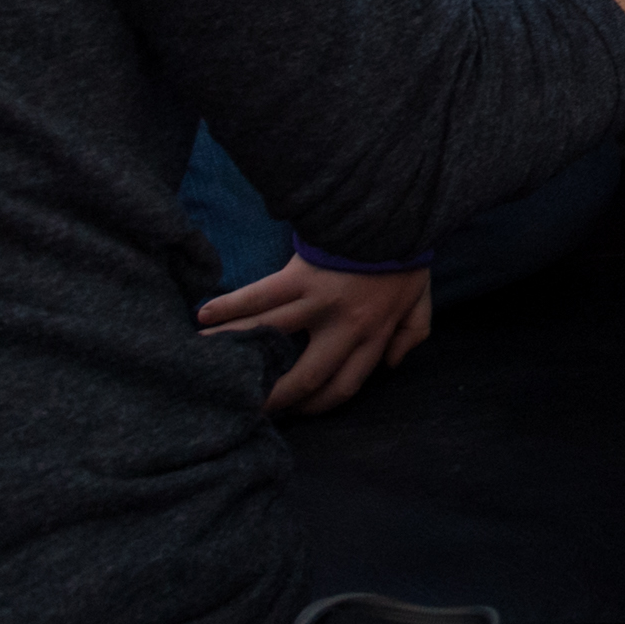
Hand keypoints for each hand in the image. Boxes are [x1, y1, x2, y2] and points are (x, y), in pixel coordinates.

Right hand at [200, 254, 433, 414]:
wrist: (394, 213)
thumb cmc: (405, 257)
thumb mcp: (421, 299)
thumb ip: (413, 333)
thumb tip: (391, 365)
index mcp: (373, 334)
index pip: (343, 386)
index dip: (318, 405)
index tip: (298, 411)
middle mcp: (343, 327)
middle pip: (305, 377)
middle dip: (277, 399)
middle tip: (252, 407)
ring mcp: (317, 302)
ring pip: (272, 337)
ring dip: (239, 352)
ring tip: (212, 364)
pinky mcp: (297, 276)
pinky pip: (258, 297)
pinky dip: (228, 307)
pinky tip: (203, 316)